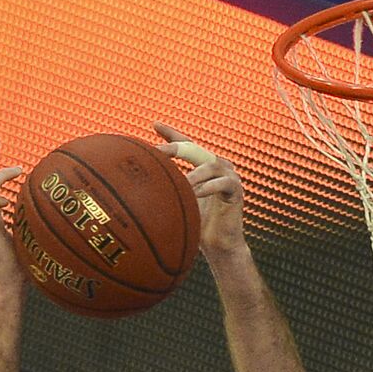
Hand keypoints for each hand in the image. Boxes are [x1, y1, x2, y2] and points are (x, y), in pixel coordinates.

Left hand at [154, 123, 246, 258]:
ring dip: (193, 174)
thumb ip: (166, 192)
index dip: (171, 134)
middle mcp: (217, 166)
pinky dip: (208, 188)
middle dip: (176, 147)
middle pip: (195, 149)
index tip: (155, 125)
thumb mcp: (178, 205)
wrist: (218, 246)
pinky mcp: (236, 189)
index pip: (187, 144)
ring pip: (210, 164)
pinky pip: (224, 182)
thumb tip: (136, 188)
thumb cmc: (196, 226)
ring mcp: (229, 175)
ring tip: (181, 184)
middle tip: (159, 151)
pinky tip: (196, 195)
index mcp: (202, 166)